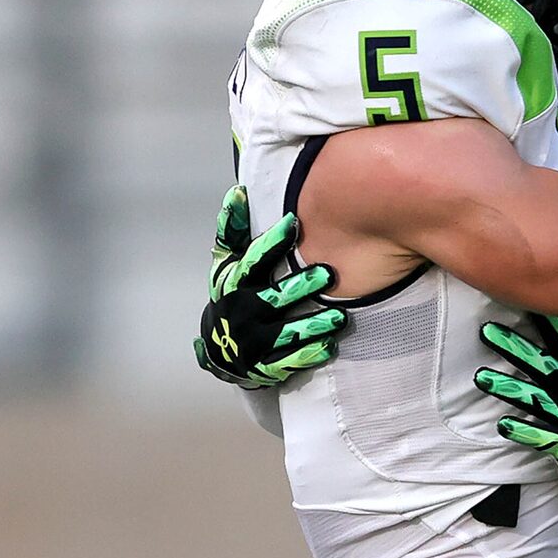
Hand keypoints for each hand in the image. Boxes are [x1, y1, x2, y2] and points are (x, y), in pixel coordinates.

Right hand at [194, 185, 346, 387]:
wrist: (219, 348)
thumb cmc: (231, 296)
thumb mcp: (225, 264)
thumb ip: (233, 230)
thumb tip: (240, 192)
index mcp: (233, 283)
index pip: (252, 261)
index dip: (271, 244)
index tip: (293, 224)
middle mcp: (242, 311)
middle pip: (271, 297)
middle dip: (298, 287)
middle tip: (328, 273)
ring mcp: (253, 341)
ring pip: (284, 332)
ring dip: (311, 325)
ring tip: (338, 318)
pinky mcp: (265, 365)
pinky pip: (288, 360)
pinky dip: (308, 355)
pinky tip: (329, 346)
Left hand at [474, 317, 557, 529]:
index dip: (542, 322)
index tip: (522, 298)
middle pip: (541, 364)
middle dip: (514, 347)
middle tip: (487, 330)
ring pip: (535, 398)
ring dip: (508, 387)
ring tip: (482, 377)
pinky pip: (543, 436)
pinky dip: (524, 430)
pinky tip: (503, 424)